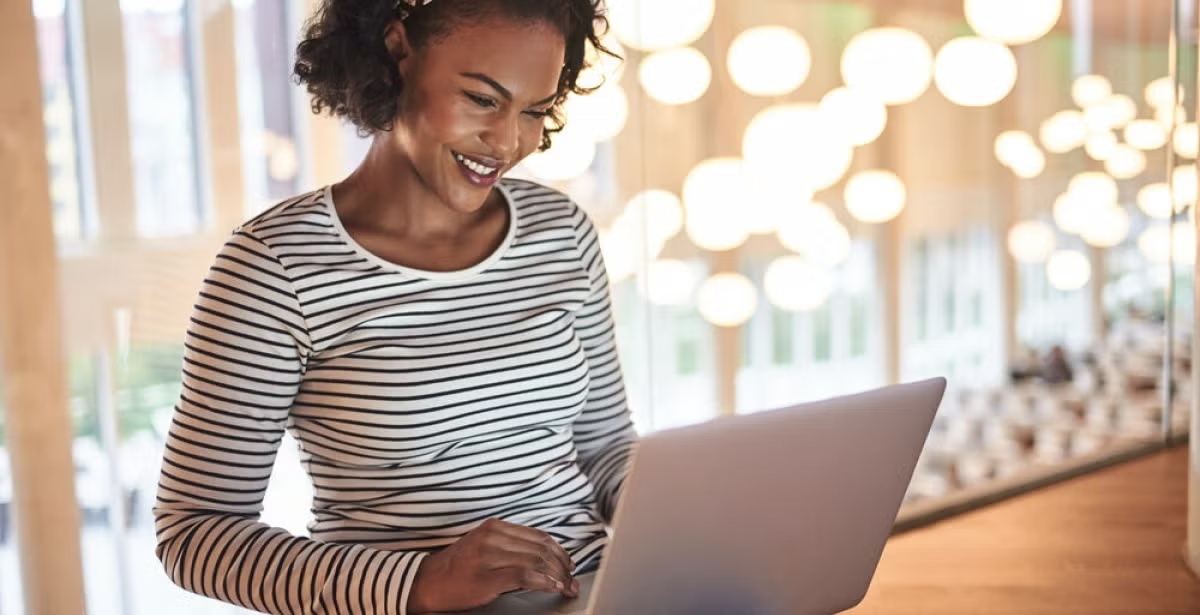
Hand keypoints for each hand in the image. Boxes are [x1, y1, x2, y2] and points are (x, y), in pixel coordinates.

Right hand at [407, 519, 579, 612]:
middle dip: (562, 566)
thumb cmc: (458, 568)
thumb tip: (546, 556)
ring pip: (536, 561)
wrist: (428, 582)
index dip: (559, 551)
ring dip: (557, 576)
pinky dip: (544, 582)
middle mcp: (492, 536)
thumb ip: (511, 546)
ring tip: (566, 586)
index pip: (538, 536)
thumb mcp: (484, 546)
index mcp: (494, 527)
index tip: (569, 564)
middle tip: (572, 579)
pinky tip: (553, 587)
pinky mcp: (487, 576)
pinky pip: (525, 576)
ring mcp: (488, 555)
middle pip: (540, 548)